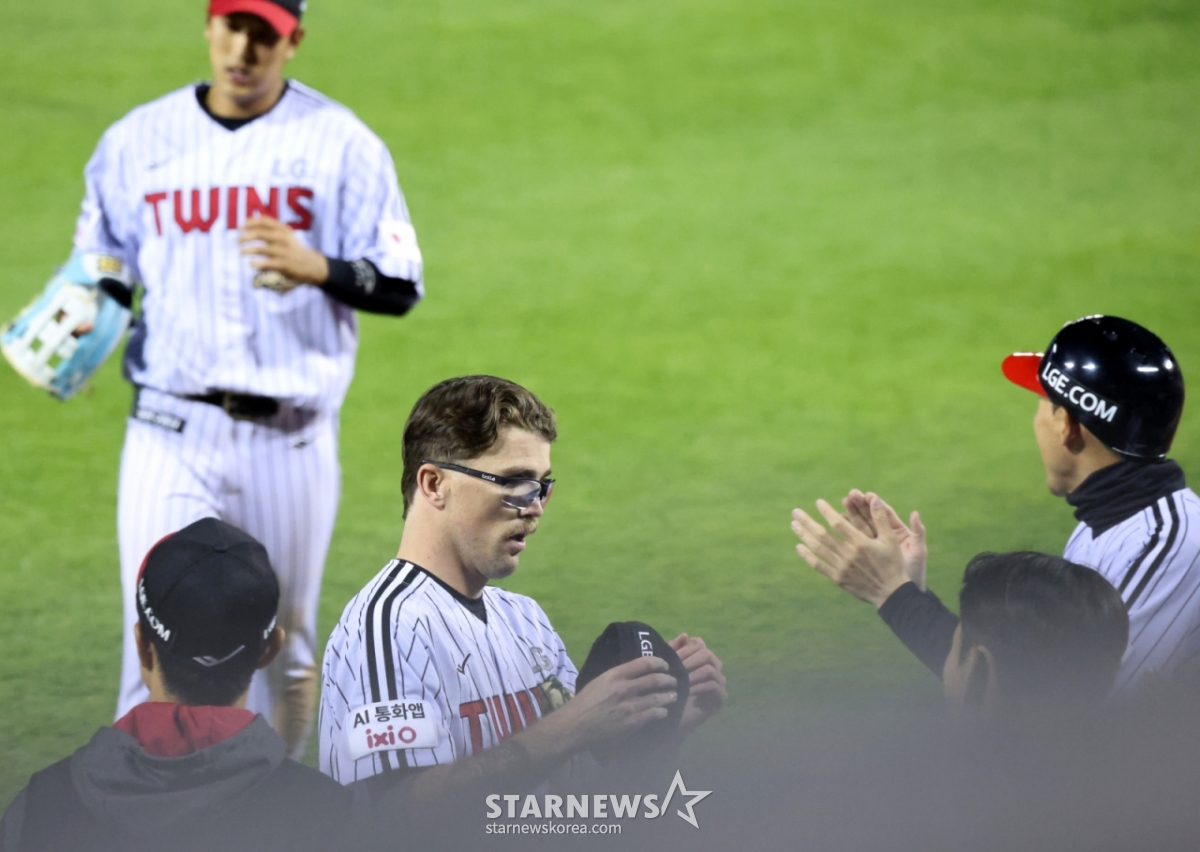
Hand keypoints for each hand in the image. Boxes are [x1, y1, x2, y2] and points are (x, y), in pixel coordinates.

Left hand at [239, 216, 328, 284]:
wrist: (313, 265)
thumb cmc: (295, 250)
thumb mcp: (288, 235)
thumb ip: (273, 228)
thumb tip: (251, 221)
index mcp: (283, 230)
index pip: (263, 221)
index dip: (250, 222)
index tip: (240, 226)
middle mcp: (283, 239)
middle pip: (259, 233)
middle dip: (245, 236)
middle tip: (238, 241)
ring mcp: (283, 252)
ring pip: (260, 248)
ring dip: (247, 250)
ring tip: (241, 252)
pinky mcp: (283, 264)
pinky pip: (265, 263)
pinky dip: (256, 264)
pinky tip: (252, 264)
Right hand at [556, 656, 678, 751]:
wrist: (575, 725)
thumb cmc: (584, 703)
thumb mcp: (599, 682)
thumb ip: (616, 676)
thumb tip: (633, 673)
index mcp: (615, 675)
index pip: (644, 663)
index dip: (659, 662)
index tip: (665, 666)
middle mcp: (624, 687)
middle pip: (655, 680)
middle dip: (668, 680)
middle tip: (673, 682)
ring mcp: (629, 705)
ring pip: (657, 698)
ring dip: (668, 696)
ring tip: (673, 696)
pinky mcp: (632, 722)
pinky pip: (653, 714)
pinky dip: (661, 712)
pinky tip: (663, 712)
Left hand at [669, 633, 725, 730]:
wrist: (673, 714)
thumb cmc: (669, 688)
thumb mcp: (668, 666)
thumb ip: (674, 649)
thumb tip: (685, 635)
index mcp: (701, 656)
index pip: (698, 644)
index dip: (686, 649)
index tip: (672, 658)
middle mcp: (713, 665)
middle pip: (707, 654)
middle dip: (690, 661)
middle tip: (677, 671)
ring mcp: (720, 680)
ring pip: (710, 669)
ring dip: (693, 675)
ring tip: (681, 682)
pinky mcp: (722, 696)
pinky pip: (714, 686)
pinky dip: (699, 687)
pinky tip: (688, 692)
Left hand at [791, 495, 912, 608]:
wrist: (891, 593)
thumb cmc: (892, 563)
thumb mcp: (891, 539)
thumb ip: (881, 518)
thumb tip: (874, 498)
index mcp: (861, 543)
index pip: (838, 523)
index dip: (826, 512)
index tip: (818, 502)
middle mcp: (848, 554)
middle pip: (822, 535)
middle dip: (807, 522)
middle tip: (795, 512)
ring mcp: (841, 567)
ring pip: (818, 549)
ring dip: (804, 536)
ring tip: (794, 525)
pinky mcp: (837, 578)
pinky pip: (818, 566)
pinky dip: (807, 556)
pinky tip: (798, 547)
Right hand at [842, 489, 926, 589]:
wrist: (903, 593)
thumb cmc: (913, 573)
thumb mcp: (918, 552)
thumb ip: (919, 532)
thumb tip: (915, 513)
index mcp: (898, 533)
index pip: (885, 514)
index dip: (877, 504)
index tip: (868, 495)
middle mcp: (884, 537)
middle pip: (870, 517)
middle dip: (860, 506)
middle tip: (850, 495)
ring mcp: (872, 545)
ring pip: (860, 527)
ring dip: (850, 516)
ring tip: (841, 506)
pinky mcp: (863, 554)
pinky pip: (853, 541)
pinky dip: (845, 534)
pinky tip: (835, 526)